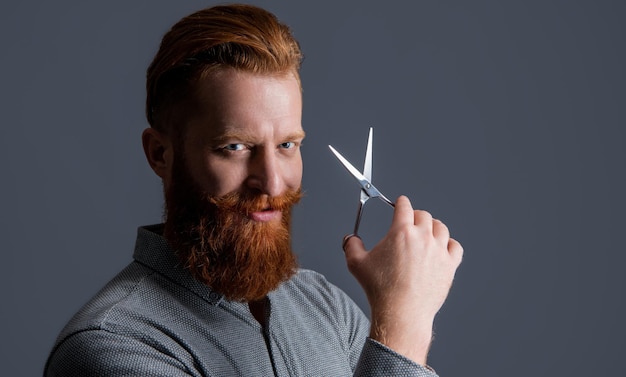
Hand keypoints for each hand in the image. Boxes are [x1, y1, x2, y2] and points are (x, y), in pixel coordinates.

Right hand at [343, 195, 462, 364]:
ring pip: (441, 228)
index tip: (400, 204)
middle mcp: (422, 237)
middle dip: (415, 216)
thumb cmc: (380, 289)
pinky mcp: (449, 265)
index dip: (401, 203)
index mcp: (401, 232)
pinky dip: (449, 244)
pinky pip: (454, 246)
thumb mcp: (356, 264)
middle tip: (410, 222)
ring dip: (432, 227)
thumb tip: (350, 238)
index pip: (404, 206)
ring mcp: (438, 251)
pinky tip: (441, 249)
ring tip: (426, 233)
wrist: (401, 312)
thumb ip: (352, 245)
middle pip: (423, 215)